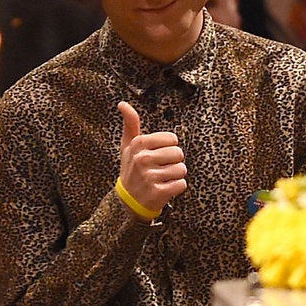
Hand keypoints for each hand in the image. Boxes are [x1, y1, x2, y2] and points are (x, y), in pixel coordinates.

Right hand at [118, 101, 186, 217]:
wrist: (128, 201)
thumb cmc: (132, 169)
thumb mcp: (128, 146)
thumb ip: (130, 124)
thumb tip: (123, 104)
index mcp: (139, 144)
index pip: (172, 139)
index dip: (168, 148)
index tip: (157, 155)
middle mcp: (143, 159)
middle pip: (179, 153)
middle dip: (173, 162)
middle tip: (159, 169)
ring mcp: (150, 176)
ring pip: (182, 169)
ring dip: (175, 176)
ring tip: (162, 179)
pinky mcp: (158, 192)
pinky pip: (182, 184)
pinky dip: (176, 188)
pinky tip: (164, 189)